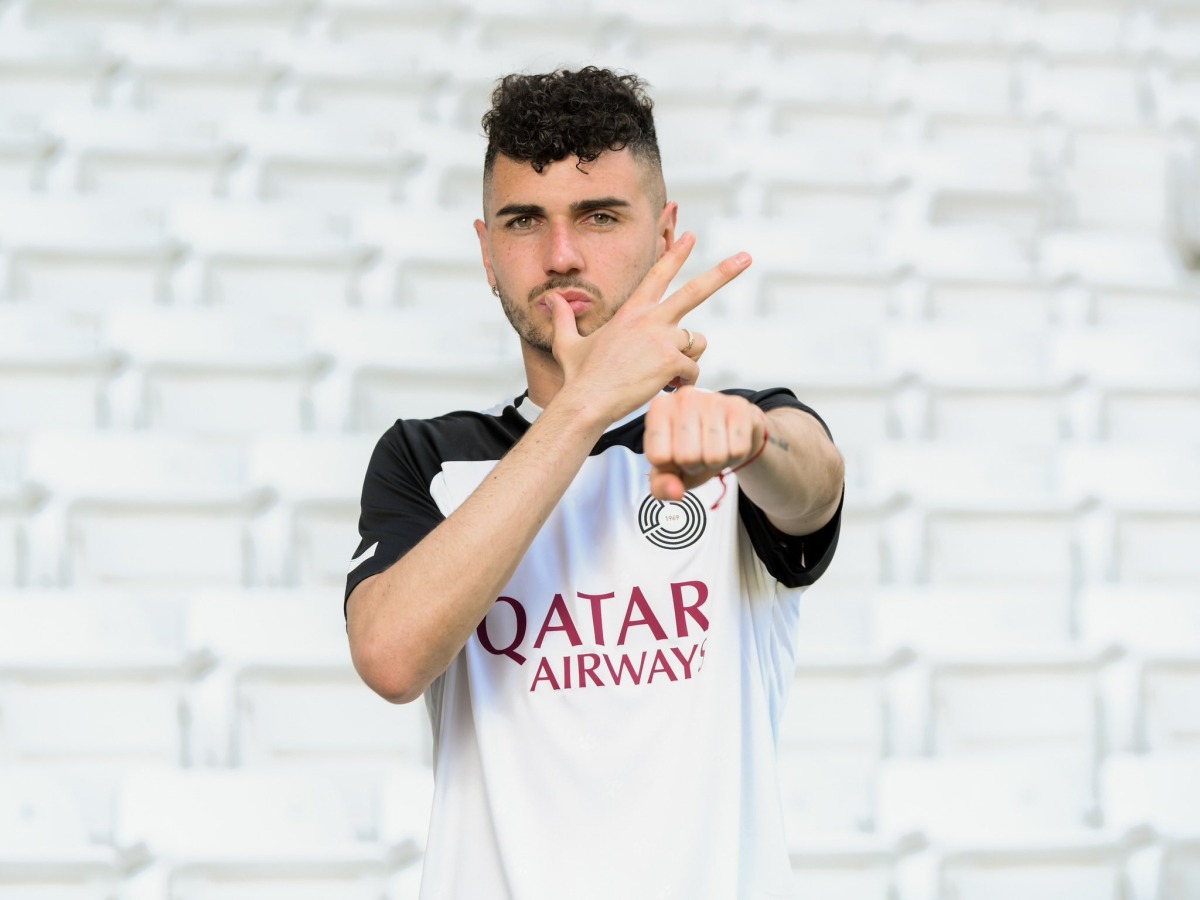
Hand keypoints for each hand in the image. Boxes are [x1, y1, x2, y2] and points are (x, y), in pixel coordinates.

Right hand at [545, 232, 750, 424]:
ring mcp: (662, 338)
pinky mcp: (671, 360)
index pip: (658, 275)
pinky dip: (685, 383)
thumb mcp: (567, 342)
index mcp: (631, 311)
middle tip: (746, 257)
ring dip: (687, 360)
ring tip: (665, 375)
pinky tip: (667, 388)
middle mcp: (650, 319)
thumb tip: (549, 300)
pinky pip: (693, 370)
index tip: (691, 236)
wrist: (587, 401)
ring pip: (696, 344)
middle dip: (724, 272)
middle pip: (695, 291)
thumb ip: (564, 318)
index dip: (676, 253)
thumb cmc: (579, 376)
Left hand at [644, 387, 767, 501]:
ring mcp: (712, 400)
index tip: (675, 457)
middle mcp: (683, 398)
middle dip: (695, 465)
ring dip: (716, 462)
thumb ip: (662, 485)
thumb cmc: (696, 447)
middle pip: (687, 457)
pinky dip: (735, 456)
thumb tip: (674, 492)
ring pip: (714, 456)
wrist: (731, 431)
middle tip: (699, 454)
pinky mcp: (738, 407)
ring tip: (713, 448)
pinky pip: (737, 450)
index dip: (670, 467)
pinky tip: (730, 442)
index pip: (659, 457)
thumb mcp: (671, 469)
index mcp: (659, 410)